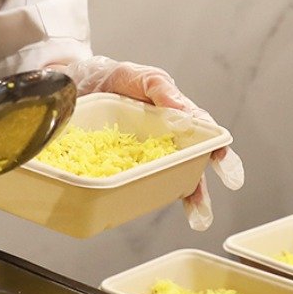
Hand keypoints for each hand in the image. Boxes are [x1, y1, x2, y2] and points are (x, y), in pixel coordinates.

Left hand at [53, 55, 242, 229]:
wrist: (71, 85)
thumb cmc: (111, 77)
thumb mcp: (136, 75)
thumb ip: (159, 87)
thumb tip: (183, 110)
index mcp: (173, 113)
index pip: (201, 131)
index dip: (215, 147)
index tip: (221, 160)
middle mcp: (163, 136)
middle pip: (190, 163)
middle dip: (201, 186)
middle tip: (205, 207)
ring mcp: (143, 152)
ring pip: (169, 176)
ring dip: (184, 196)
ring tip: (196, 218)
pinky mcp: (122, 163)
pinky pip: (138, 180)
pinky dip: (147, 194)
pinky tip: (151, 206)